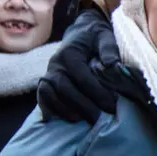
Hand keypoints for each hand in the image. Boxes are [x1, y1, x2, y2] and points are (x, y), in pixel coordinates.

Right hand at [37, 9, 121, 123]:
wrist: (81, 33)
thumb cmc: (96, 38)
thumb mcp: (105, 37)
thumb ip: (109, 49)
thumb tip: (113, 65)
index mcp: (70, 53)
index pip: (82, 76)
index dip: (96, 93)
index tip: (112, 106)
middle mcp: (55, 64)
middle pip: (65, 88)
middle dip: (82, 106)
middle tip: (99, 119)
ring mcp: (48, 74)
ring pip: (50, 94)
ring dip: (65, 110)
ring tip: (82, 121)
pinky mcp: (45, 82)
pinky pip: (43, 97)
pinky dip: (49, 109)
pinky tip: (60, 119)